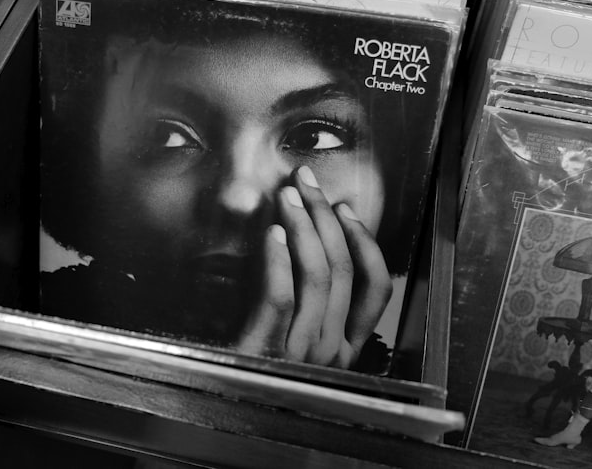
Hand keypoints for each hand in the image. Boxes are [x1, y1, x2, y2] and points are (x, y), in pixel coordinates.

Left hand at [235, 166, 391, 368]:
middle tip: (306, 183)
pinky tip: (271, 232)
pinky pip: (281, 298)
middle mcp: (332, 352)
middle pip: (342, 270)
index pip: (376, 288)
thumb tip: (311, 233)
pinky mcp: (267, 351)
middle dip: (326, 217)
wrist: (215, 408)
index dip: (364, 242)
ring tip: (287, 196)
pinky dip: (279, 260)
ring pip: (317, 278)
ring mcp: (302, 354)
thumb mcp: (296, 334)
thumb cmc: (253, 364)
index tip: (344, 208)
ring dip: (302, 227)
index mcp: (345, 347)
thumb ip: (310, 299)